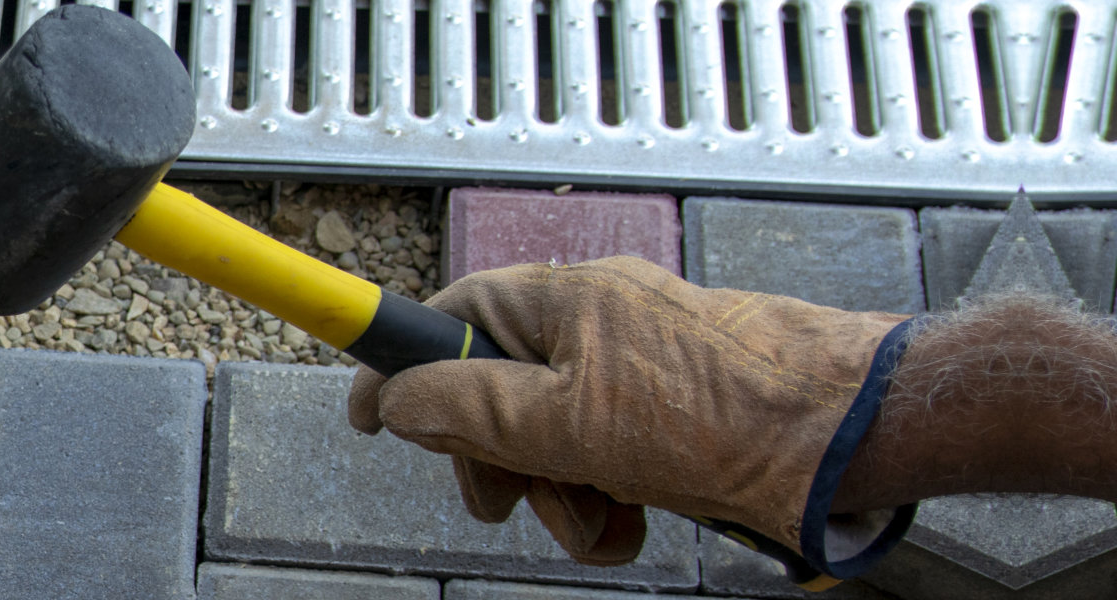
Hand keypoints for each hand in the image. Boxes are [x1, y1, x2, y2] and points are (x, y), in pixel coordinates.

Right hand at [347, 257, 906, 560]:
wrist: (849, 437)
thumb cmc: (729, 411)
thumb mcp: (569, 419)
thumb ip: (471, 407)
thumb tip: (400, 398)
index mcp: (563, 302)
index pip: (451, 316)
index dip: (404, 363)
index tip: (368, 408)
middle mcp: (596, 329)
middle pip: (496, 391)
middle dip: (496, 459)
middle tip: (504, 498)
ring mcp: (637, 374)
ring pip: (553, 438)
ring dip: (559, 494)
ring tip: (596, 520)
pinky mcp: (675, 419)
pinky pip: (608, 461)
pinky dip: (608, 502)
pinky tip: (632, 524)